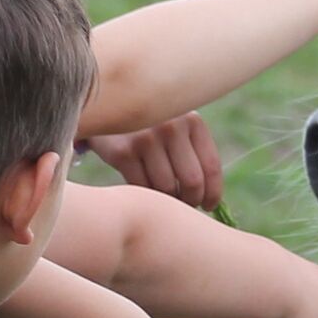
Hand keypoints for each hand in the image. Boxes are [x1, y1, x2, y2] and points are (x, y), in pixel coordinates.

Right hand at [85, 113, 224, 209]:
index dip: (212, 193)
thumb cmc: (149, 127)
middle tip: (184, 204)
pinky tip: (142, 186)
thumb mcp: (176, 127)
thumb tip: (210, 198)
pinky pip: (142, 188)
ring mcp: (146, 138)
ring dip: (166, 199)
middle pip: (192, 182)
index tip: (208, 206)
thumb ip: (193, 153)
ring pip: (166, 188)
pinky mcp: (123, 152)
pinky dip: (144, 193)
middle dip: (190, 200)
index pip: (212, 166)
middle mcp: (171, 126)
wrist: (105, 111)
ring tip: (162, 193)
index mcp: (192, 120)